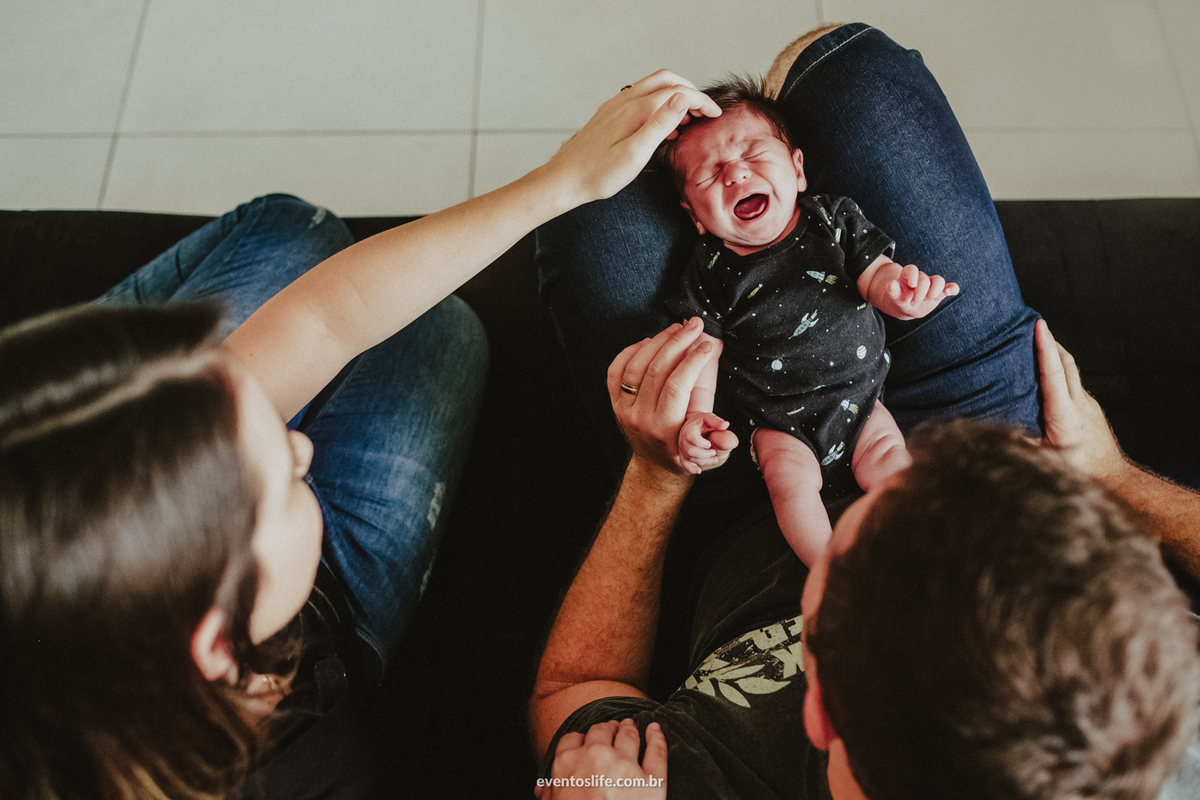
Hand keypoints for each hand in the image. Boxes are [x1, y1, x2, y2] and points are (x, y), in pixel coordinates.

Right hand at [535, 719, 667, 799]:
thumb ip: (551, 796)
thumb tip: (542, 789)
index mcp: (567, 765)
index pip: (572, 739)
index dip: (580, 738)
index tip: (585, 740)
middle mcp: (596, 757)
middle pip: (601, 731)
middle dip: (606, 728)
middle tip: (611, 727)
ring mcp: (626, 766)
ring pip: (628, 736)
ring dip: (630, 728)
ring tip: (632, 725)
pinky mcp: (652, 780)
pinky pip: (656, 751)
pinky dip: (657, 736)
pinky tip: (656, 729)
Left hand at [546, 71, 720, 204]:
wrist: (564, 180)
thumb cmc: (599, 174)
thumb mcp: (636, 154)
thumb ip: (660, 124)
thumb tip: (682, 99)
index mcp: (635, 110)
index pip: (677, 93)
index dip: (701, 101)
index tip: (715, 114)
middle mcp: (624, 101)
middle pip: (665, 80)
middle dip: (689, 91)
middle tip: (705, 111)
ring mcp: (615, 106)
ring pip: (652, 88)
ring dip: (674, 97)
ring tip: (688, 120)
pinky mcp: (609, 115)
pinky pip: (640, 99)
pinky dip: (658, 105)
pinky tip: (661, 128)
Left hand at [607, 318, 713, 478]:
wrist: (656, 466)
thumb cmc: (686, 456)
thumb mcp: (709, 456)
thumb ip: (720, 444)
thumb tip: (728, 434)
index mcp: (665, 429)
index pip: (677, 387)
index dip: (692, 361)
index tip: (707, 345)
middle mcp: (641, 417)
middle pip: (656, 370)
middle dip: (678, 342)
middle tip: (694, 324)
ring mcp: (625, 408)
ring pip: (636, 365)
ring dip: (657, 341)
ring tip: (676, 328)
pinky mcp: (615, 402)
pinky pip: (616, 370)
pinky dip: (630, 351)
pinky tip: (649, 341)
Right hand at [678, 412, 738, 473]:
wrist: (693, 423)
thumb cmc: (702, 421)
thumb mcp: (709, 418)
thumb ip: (716, 421)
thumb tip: (726, 425)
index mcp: (689, 429)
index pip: (691, 438)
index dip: (700, 443)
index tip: (709, 444)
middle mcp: (683, 439)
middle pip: (690, 451)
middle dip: (704, 454)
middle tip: (714, 452)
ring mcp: (682, 447)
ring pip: (690, 458)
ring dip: (703, 461)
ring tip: (714, 459)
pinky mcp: (682, 453)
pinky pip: (684, 463)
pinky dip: (691, 468)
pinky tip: (699, 471)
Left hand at [870, 262, 958, 319]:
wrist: (907, 307)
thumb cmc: (899, 300)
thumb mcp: (894, 297)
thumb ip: (892, 291)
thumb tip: (891, 283)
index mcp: (908, 276)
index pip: (911, 269)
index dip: (913, 275)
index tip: (912, 285)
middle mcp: (921, 278)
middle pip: (924, 278)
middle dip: (920, 292)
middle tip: (914, 303)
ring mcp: (931, 285)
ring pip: (938, 281)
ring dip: (934, 291)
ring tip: (927, 300)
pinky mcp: (940, 293)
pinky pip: (950, 287)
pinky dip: (952, 288)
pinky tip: (950, 292)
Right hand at [1035, 320, 1127, 480]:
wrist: (1115, 479)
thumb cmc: (1078, 472)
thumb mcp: (1044, 464)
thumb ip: (1021, 447)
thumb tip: (992, 434)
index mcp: (1064, 416)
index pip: (1054, 374)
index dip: (1045, 348)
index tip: (1039, 326)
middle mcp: (1079, 405)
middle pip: (1066, 363)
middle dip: (1050, 341)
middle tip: (1033, 323)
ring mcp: (1088, 405)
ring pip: (1071, 371)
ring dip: (1055, 353)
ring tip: (1037, 342)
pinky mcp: (1090, 409)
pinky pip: (1073, 383)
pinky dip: (1060, 370)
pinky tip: (1046, 374)